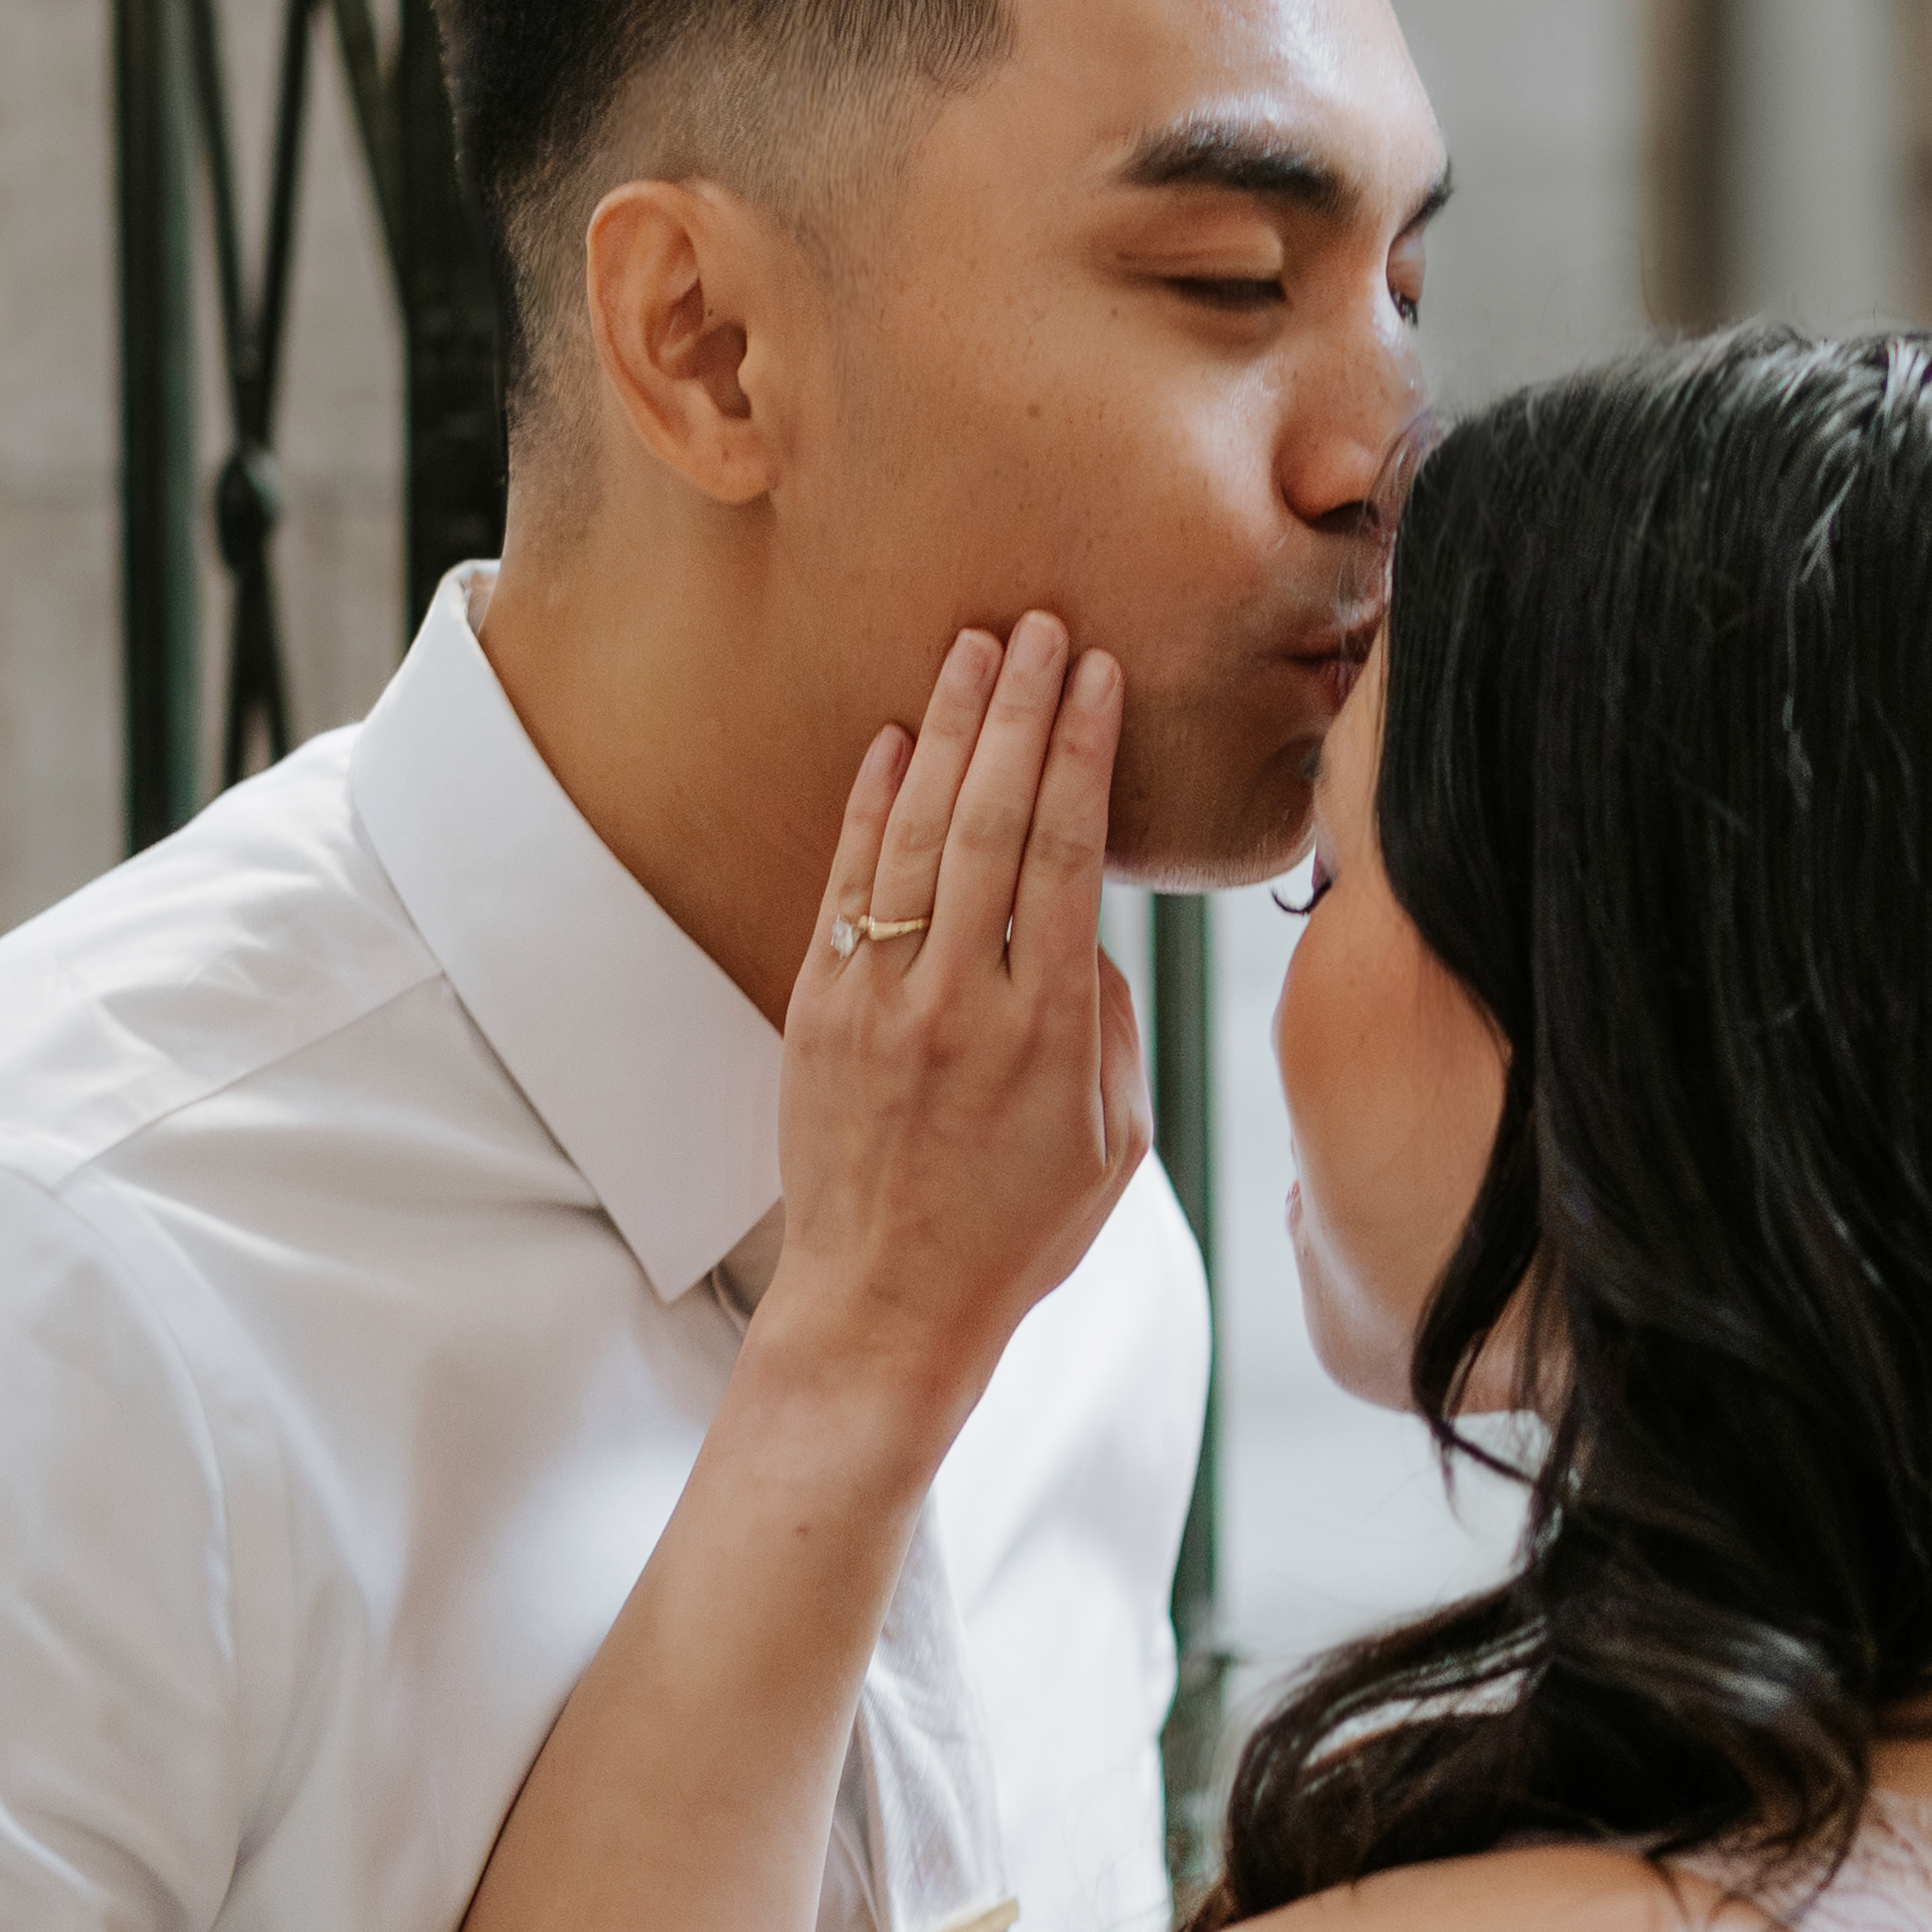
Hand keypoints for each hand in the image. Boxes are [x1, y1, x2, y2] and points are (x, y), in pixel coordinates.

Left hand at [761, 616, 1149, 1466]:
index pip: (1070, 854)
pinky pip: (846, 886)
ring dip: (947, 730)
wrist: (886, 1306)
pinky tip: (894, 741)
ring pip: (917, 834)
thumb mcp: (1113, 1144)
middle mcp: (961, 1000)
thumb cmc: (1016, 1233)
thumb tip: (1085, 930)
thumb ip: (1108, 1024)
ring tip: (974, 649)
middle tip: (1041, 624)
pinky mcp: (818, 1012)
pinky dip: (869, 807)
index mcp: (1049, 1029)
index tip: (1100, 675)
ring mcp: (880, 1002)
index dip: (1084, 752)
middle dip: (1021, 709)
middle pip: (994, 818)